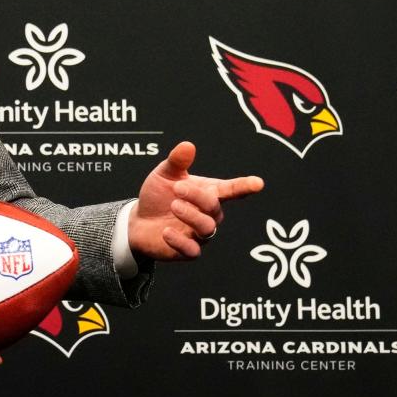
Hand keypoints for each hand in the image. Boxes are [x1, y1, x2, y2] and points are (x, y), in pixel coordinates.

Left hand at [128, 141, 263, 260]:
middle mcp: (208, 214)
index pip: (231, 189)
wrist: (138, 222)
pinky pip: (192, 250)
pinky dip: (179, 241)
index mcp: (208, 193)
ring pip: (207, 228)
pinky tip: (165, 231)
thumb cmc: (158, 196)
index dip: (245, 186)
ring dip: (191, 216)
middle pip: (214, 207)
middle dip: (198, 197)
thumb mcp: (164, 175)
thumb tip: (187, 146)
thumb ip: (177, 162)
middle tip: (177, 188)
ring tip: (173, 205)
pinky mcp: (188, 250)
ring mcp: (200, 234)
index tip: (258, 183)